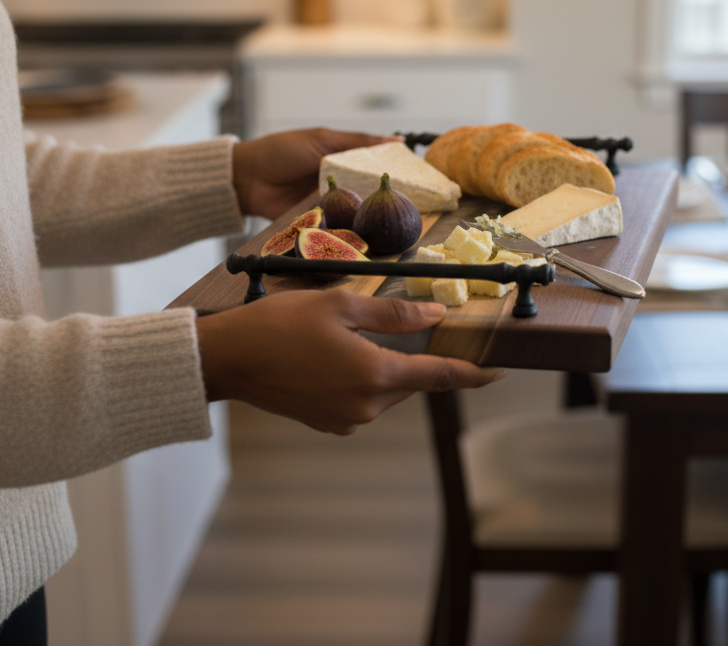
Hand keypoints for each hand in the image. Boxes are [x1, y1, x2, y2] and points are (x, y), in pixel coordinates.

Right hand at [196, 290, 505, 433]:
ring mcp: (346, 419)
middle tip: (402, 327)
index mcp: (374, 375)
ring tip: (349, 335)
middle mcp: (366, 406)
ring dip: (383, 366)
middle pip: (410, 381)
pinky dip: (361, 377)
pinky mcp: (328, 423)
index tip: (499, 372)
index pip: (440, 377)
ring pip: (386, 389)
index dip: (473, 374)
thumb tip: (435, 316)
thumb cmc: (280, 324)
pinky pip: (362, 399)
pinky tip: (335, 356)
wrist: (228, 359)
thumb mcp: (340, 305)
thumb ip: (394, 315)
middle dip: (414, 357)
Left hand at [232, 128, 400, 219]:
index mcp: (342, 160)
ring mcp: (329, 204)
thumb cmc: (282, 151)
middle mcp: (339, 183)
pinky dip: (348, 228)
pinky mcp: (318, 221)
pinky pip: (337, 225)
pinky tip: (365, 231)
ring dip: (368, 215)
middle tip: (412, 203)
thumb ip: (358, 142)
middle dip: (385, 198)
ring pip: (356, 211)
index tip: (419, 179)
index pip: (373, 167)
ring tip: (392, 219)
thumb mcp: (323, 139)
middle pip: (368, 193)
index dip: (393, 173)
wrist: (247, 178)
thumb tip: (395, 140)